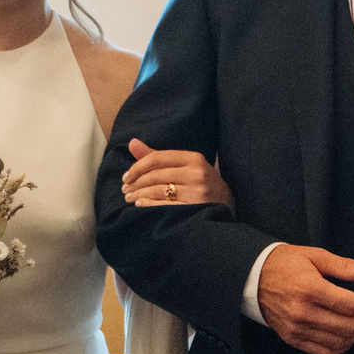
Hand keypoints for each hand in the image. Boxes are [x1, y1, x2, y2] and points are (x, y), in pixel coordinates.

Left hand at [120, 139, 234, 209]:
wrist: (228, 206)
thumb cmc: (201, 184)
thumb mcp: (186, 166)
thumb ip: (158, 156)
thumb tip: (132, 143)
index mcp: (194, 159)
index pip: (157, 158)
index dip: (137, 167)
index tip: (126, 177)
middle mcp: (196, 174)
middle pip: (155, 175)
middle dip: (135, 183)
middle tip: (125, 190)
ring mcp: (196, 193)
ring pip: (157, 191)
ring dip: (138, 195)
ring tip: (130, 198)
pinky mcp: (194, 210)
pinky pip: (164, 206)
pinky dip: (148, 205)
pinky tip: (140, 205)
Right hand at [256, 246, 353, 353]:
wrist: (253, 278)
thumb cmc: (283, 265)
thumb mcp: (315, 256)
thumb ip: (344, 265)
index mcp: (309, 289)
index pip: (350, 304)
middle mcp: (302, 313)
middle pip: (348, 326)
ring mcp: (297, 329)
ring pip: (339, 342)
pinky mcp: (293, 339)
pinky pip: (324, 352)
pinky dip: (342, 346)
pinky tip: (349, 334)